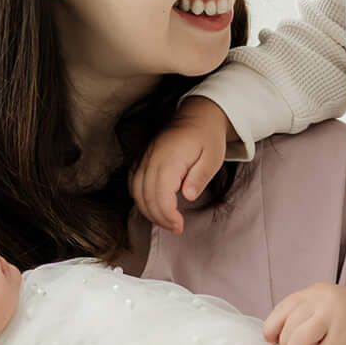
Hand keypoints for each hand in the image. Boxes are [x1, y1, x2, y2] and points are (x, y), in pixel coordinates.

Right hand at [130, 98, 229, 234]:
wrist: (198, 116)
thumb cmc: (207, 138)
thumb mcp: (213, 158)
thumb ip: (200, 177)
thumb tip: (188, 196)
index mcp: (170, 159)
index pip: (160, 195)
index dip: (167, 215)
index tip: (179, 226)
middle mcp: (152, 158)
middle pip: (145, 196)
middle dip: (159, 217)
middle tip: (175, 228)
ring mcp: (145, 157)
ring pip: (135, 191)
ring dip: (147, 210)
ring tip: (165, 220)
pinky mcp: (142, 157)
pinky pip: (132, 181)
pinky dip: (138, 197)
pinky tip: (151, 206)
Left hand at [263, 283, 345, 344]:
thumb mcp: (325, 307)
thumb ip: (304, 315)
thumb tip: (276, 338)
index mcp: (315, 293)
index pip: (284, 308)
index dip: (272, 327)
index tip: (269, 341)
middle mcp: (323, 302)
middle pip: (289, 327)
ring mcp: (334, 319)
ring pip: (299, 340)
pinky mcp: (344, 339)